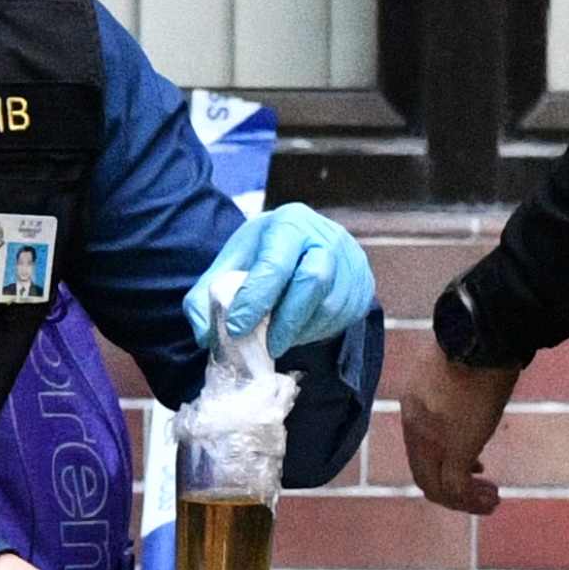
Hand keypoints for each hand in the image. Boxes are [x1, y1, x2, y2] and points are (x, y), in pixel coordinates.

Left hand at [185, 205, 377, 359]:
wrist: (307, 245)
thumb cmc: (265, 255)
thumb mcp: (233, 263)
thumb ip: (208, 293)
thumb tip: (205, 332)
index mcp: (289, 223)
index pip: (275, 263)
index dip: (255, 299)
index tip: (236, 329)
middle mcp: (326, 236)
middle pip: (313, 281)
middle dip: (285, 321)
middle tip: (266, 346)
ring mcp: (351, 261)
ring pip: (330, 305)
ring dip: (301, 330)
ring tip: (280, 337)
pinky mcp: (363, 286)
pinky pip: (343, 318)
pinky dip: (317, 331)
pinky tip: (300, 330)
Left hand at [398, 345, 516, 516]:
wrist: (482, 335)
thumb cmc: (474, 343)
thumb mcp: (452, 367)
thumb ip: (452, 389)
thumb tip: (471, 394)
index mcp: (412, 407)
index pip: (418, 451)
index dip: (440, 466)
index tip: (473, 466)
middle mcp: (416, 428)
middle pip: (424, 475)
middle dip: (451, 491)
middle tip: (479, 495)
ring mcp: (434, 440)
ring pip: (437, 487)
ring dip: (463, 500)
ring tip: (489, 500)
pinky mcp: (457, 447)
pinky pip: (457, 487)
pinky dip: (472, 500)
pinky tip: (492, 499)